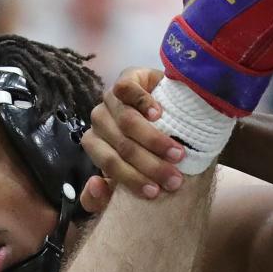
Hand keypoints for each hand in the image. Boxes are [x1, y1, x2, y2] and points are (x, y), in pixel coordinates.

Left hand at [80, 67, 185, 200]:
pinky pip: (125, 88)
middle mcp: (100, 119)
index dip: (131, 179)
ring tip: (177, 154)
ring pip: (126, 121)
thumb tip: (96, 184)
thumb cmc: (152, 151)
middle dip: (150, 165)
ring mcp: (112, 98)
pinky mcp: (128, 77)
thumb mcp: (134, 175)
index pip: (108, 162)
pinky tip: (159, 114)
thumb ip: (107, 194)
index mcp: (95, 143)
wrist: (176, 115)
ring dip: (153, 140)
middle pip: (121, 145)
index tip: (156, 193)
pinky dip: (142, 103)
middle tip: (175, 180)